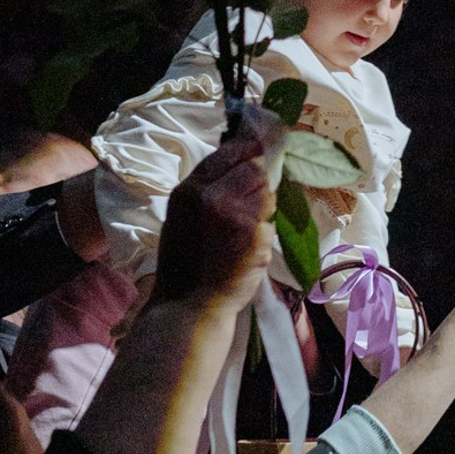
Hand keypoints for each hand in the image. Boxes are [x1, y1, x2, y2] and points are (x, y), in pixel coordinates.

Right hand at [150, 111, 277, 318]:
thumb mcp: (183, 214)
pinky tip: (251, 243)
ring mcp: (235, 213)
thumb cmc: (186, 261)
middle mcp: (211, 196)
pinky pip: (271, 216)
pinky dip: (267, 226)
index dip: (248, 149)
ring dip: (264, 203)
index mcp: (190, 189)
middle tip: (250, 201)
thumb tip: (242, 158)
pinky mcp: (255, 233)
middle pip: (254, 167)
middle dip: (259, 179)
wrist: (189, 305)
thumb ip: (208, 186)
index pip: (229, 151)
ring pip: (267, 190)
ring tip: (246, 226)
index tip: (259, 148)